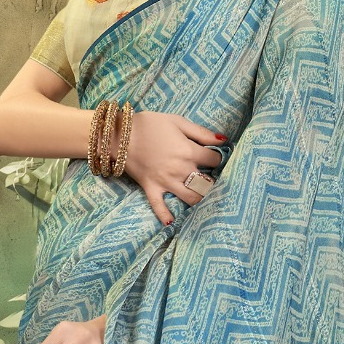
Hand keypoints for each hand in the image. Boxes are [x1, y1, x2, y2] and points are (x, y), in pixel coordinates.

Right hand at [123, 110, 225, 225]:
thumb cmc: (150, 124)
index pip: (214, 161)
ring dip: (199, 198)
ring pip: (191, 198)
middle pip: (207, 184)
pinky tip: (171, 221)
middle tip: (211, 178)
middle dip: (212, 182)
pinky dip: (165, 215)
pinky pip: (159, 207)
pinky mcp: (152, 188)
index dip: (217, 158)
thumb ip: (201, 132)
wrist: (120, 134)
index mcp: (189, 152)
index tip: (214, 157)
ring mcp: (166, 182)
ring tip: (200, 194)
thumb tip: (223, 141)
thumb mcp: (178, 121)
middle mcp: (181, 170)